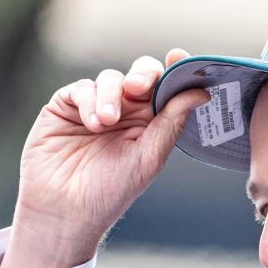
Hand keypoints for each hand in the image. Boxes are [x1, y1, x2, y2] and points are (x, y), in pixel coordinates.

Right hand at [0, 48, 210, 267]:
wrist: (66, 210)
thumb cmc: (110, 191)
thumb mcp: (148, 157)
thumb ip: (172, 122)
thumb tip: (201, 93)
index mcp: (150, 123)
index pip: (167, 88)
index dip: (175, 70)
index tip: (179, 58)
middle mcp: (125, 111)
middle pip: (140, 75)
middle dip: (143, 75)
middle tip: (138, 88)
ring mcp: (95, 106)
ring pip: (110, 78)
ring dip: (111, 96)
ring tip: (106, 123)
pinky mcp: (66, 107)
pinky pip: (82, 88)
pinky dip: (89, 100)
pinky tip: (92, 123)